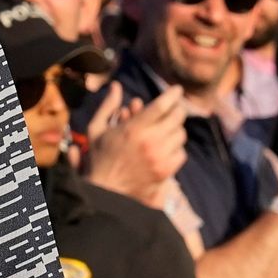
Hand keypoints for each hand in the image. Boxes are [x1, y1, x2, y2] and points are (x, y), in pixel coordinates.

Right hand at [80, 88, 187, 206]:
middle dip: (177, 110)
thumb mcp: (97, 129)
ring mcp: (159, 158)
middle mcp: (149, 143)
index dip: (172, 95)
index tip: (177, 89)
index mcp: (132, 130)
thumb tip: (116, 85)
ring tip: (168, 129)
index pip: (161, 105)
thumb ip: (108, 106)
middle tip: (175, 108)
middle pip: (176, 118)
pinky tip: (167, 147)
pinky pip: (181, 154)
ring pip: (180, 135)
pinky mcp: (165, 172)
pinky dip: (176, 149)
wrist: (105, 191)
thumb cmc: (99, 158)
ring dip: (175, 129)